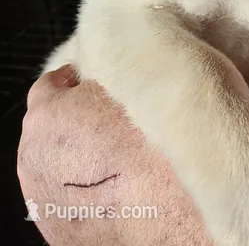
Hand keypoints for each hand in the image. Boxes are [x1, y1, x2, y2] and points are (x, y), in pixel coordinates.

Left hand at [17, 65, 209, 245]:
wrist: (166, 208)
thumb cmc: (149, 143)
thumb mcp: (130, 83)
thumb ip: (107, 74)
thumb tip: (110, 70)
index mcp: (45, 113)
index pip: (54, 83)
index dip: (80, 79)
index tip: (100, 83)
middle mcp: (33, 156)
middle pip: (53, 125)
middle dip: (79, 119)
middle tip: (114, 118)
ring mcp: (42, 196)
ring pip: (59, 161)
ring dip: (81, 154)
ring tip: (120, 154)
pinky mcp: (58, 227)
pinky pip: (69, 195)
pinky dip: (87, 185)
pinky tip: (117, 183)